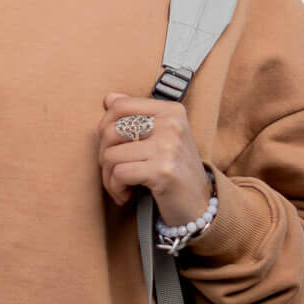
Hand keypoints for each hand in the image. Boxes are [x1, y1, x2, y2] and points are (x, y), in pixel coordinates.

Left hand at [97, 93, 213, 226]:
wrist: (200, 205)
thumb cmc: (175, 170)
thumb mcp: (162, 137)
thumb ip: (136, 116)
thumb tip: (109, 99)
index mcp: (171, 111)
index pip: (120, 105)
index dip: (104, 126)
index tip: (110, 147)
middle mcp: (171, 124)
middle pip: (110, 131)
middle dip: (103, 156)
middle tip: (114, 172)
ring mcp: (168, 146)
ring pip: (110, 155)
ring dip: (109, 178)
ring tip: (121, 186)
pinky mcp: (162, 170)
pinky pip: (119, 174)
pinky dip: (116, 189)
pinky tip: (126, 195)